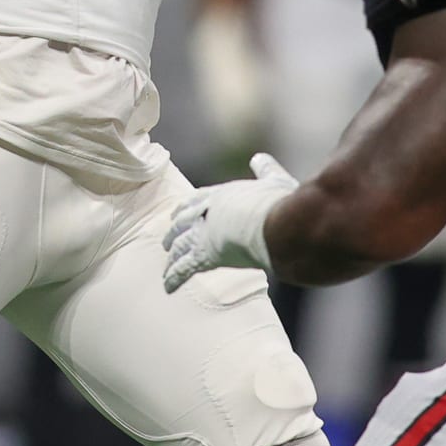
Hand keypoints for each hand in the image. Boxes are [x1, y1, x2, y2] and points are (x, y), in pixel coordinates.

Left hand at [162, 152, 298, 292]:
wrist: (276, 224)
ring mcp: (205, 233)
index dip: (187, 206)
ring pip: (180, 245)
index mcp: (223, 193)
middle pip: (184, 221)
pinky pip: (185, 268)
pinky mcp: (206, 255)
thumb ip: (265, 169)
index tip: (177, 212)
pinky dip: (174, 277)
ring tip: (166, 263)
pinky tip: (167, 286)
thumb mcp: (273, 180)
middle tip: (167, 240)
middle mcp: (208, 211)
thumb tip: (259, 159)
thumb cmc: (279, 203)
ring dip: (172, 255)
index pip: (198, 199)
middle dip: (175, 231)